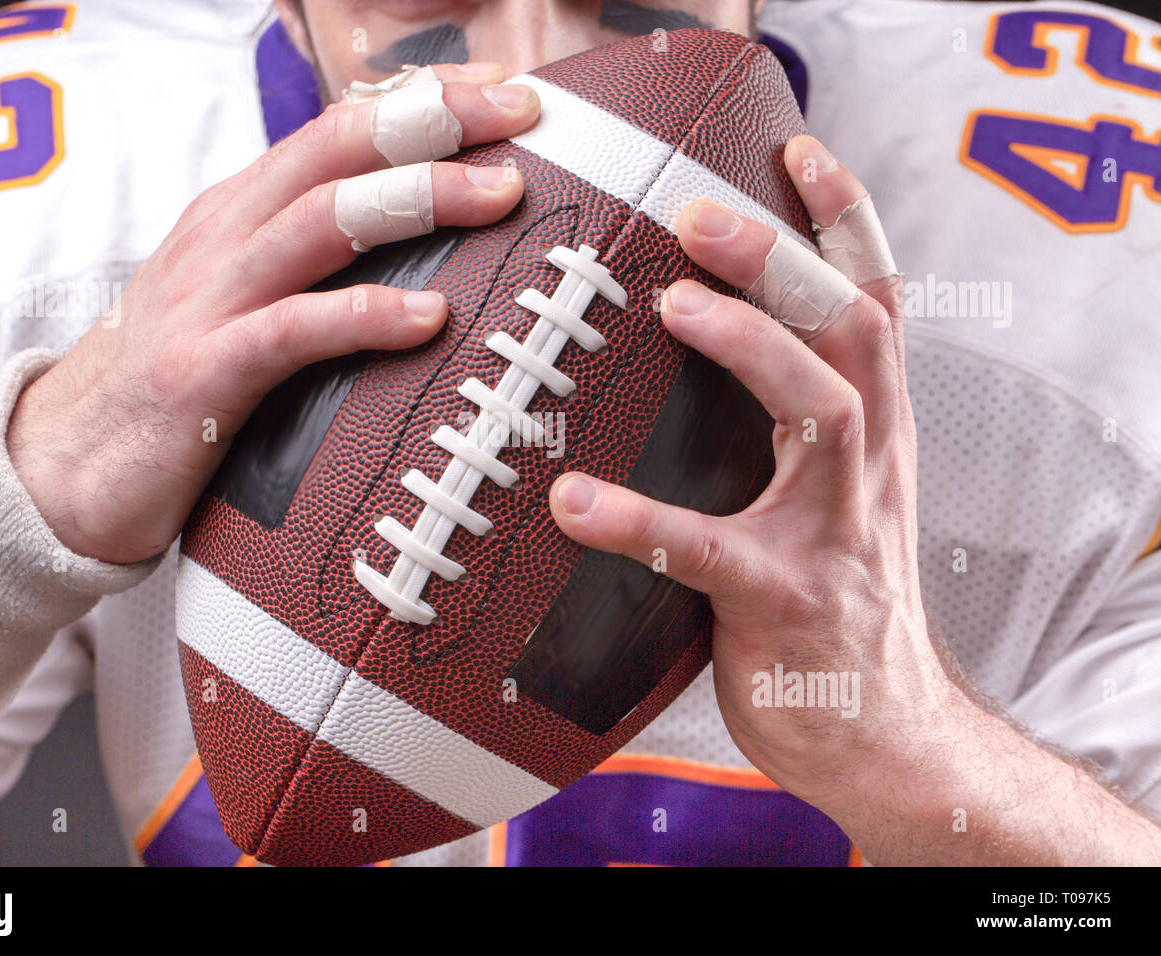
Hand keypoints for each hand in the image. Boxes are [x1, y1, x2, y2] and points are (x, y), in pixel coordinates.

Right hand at [7, 64, 538, 564]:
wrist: (62, 465)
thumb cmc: (173, 378)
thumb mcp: (238, 297)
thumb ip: (306, 263)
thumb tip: (409, 247)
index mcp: (238, 213)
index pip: (337, 132)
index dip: (421, 104)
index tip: (503, 95)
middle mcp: (225, 238)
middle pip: (337, 151)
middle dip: (434, 123)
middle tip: (521, 119)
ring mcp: (210, 300)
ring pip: (323, 220)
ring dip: (418, 198)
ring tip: (500, 195)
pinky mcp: (204, 372)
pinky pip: (295, 330)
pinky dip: (366, 315)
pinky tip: (429, 315)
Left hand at [549, 136, 1160, 863]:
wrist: (882, 731)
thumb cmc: (835, 603)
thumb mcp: (837, 499)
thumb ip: (796, 426)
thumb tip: (701, 348)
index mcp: (877, 435)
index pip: (877, 305)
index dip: (845, 222)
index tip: (794, 150)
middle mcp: (871, 468)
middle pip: (856, 332)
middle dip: (787, 259)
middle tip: (702, 212)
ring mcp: (838, 535)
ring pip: (827, 412)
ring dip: (755, 347)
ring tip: (674, 306)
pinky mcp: (788, 603)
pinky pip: (712, 551)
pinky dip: (644, 519)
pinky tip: (574, 502)